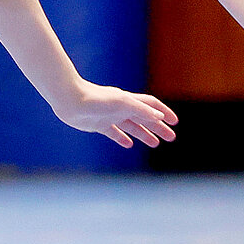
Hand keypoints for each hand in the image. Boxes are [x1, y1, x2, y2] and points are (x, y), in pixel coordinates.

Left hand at [57, 83, 177, 147]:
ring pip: (132, 126)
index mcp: (128, 100)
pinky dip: (122, 138)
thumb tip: (159, 117)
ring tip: (155, 143)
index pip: (151, 105)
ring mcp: (110, 117)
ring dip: (144, 134)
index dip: (163, 112)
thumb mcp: (121, 103)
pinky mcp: (98, 125)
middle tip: (171, 137)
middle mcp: (121, 108)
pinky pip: (114, 133)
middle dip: (158, 127)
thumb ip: (140, 109)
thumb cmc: (95, 98)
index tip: (174, 122)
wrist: (69, 100)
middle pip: (144, 118)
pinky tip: (128, 144)